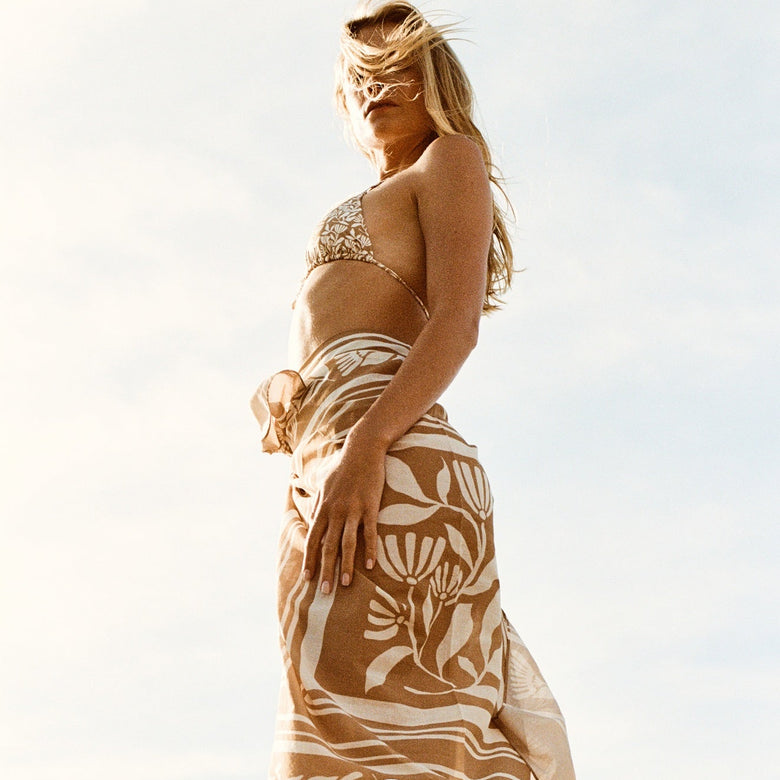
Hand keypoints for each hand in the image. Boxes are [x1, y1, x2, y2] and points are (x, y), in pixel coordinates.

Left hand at [302, 434, 385, 593]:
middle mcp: (335, 511)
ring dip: (346, 566)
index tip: (308, 578)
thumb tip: (309, 516)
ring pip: (347, 543)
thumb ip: (316, 502)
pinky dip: (369, 550)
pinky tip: (371, 565)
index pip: (313, 539)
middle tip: (325, 592)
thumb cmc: (343, 466)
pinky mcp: (370, 506)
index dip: (310, 560)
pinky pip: (369, 532)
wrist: (363, 449)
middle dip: (325, 570)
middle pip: (328, 546)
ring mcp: (353, 509)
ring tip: (345, 584)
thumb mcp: (324, 483)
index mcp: (323, 507)